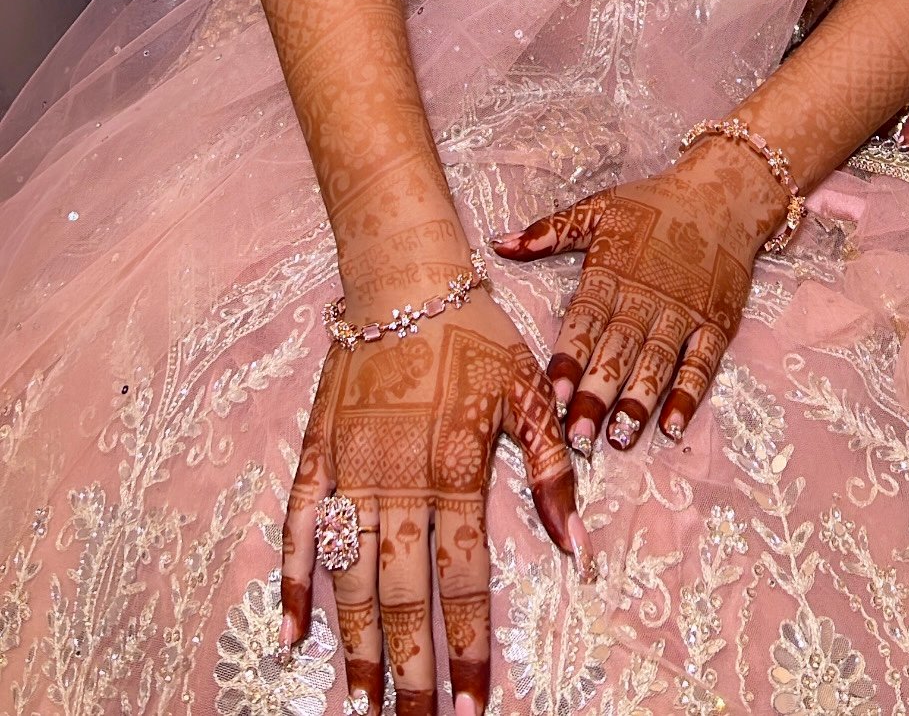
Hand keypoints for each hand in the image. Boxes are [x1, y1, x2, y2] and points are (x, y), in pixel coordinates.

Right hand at [279, 288, 590, 715]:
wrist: (403, 274)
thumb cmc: (475, 331)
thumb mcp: (531, 392)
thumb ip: (550, 472)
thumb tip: (577, 546)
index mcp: (455, 468)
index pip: (462, 579)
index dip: (466, 646)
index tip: (471, 706)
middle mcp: (398, 477)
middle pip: (402, 593)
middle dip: (410, 669)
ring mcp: (351, 468)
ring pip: (348, 574)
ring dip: (355, 644)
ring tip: (361, 706)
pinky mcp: (316, 454)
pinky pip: (300, 528)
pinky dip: (294, 582)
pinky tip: (291, 633)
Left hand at [491, 138, 785, 454]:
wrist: (721, 193)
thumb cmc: (654, 203)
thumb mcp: (599, 208)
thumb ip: (549, 231)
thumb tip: (499, 244)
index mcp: (611, 272)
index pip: (584, 321)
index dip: (568, 359)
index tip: (551, 394)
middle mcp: (646, 296)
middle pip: (618, 350)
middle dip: (596, 394)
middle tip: (577, 436)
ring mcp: (683, 312)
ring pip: (657, 362)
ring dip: (637, 401)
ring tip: (618, 437)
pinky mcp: (716, 323)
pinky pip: (702, 363)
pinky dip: (688, 395)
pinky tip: (671, 425)